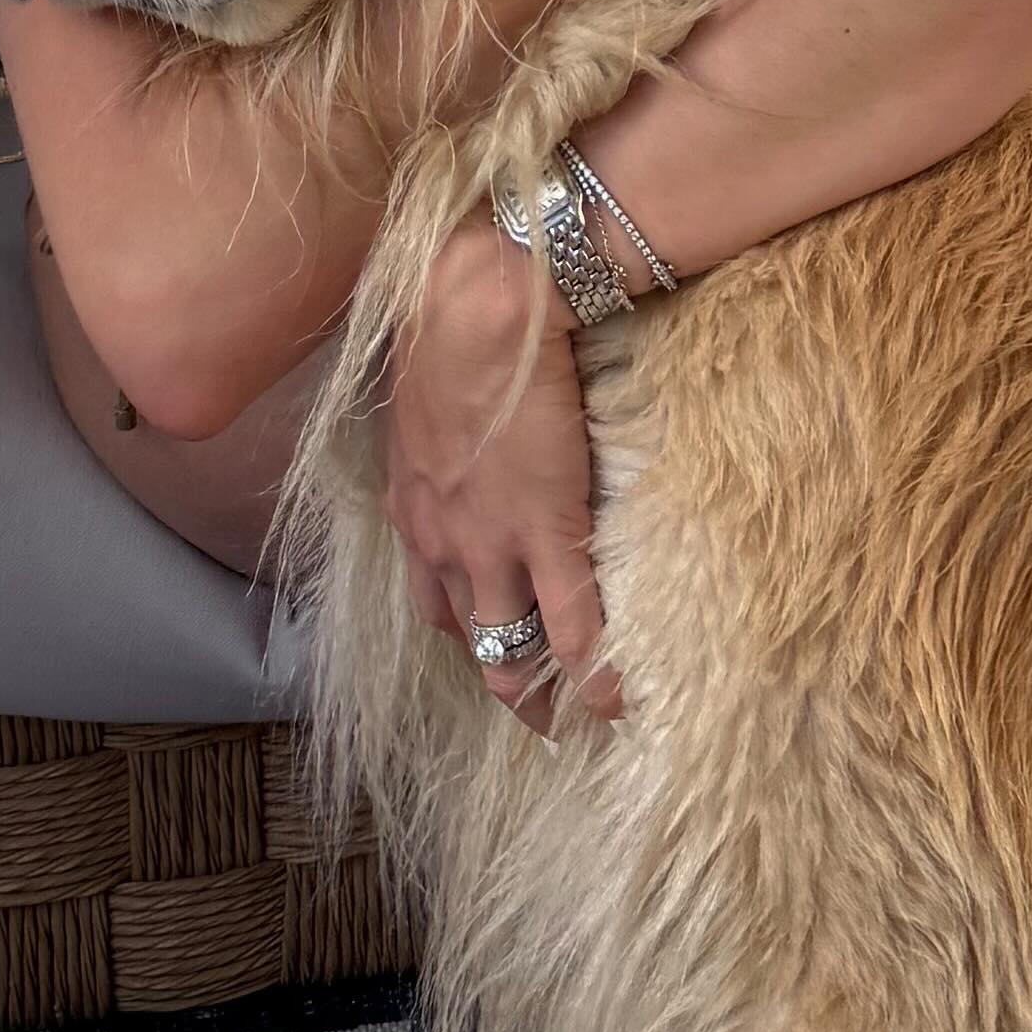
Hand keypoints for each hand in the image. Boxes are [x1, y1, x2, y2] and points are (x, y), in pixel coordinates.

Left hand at [383, 214, 619, 731]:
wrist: (477, 313)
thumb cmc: (453, 334)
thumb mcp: (429, 399)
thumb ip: (444, 436)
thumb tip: (465, 431)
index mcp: (414, 510)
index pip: (434, 600)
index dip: (468, 634)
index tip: (497, 653)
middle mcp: (440, 544)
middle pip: (470, 638)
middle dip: (504, 681)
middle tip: (540, 711)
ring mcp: (490, 547)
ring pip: (510, 649)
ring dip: (543, 691)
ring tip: (578, 719)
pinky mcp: (544, 535)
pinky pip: (573, 628)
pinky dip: (595, 673)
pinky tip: (618, 697)